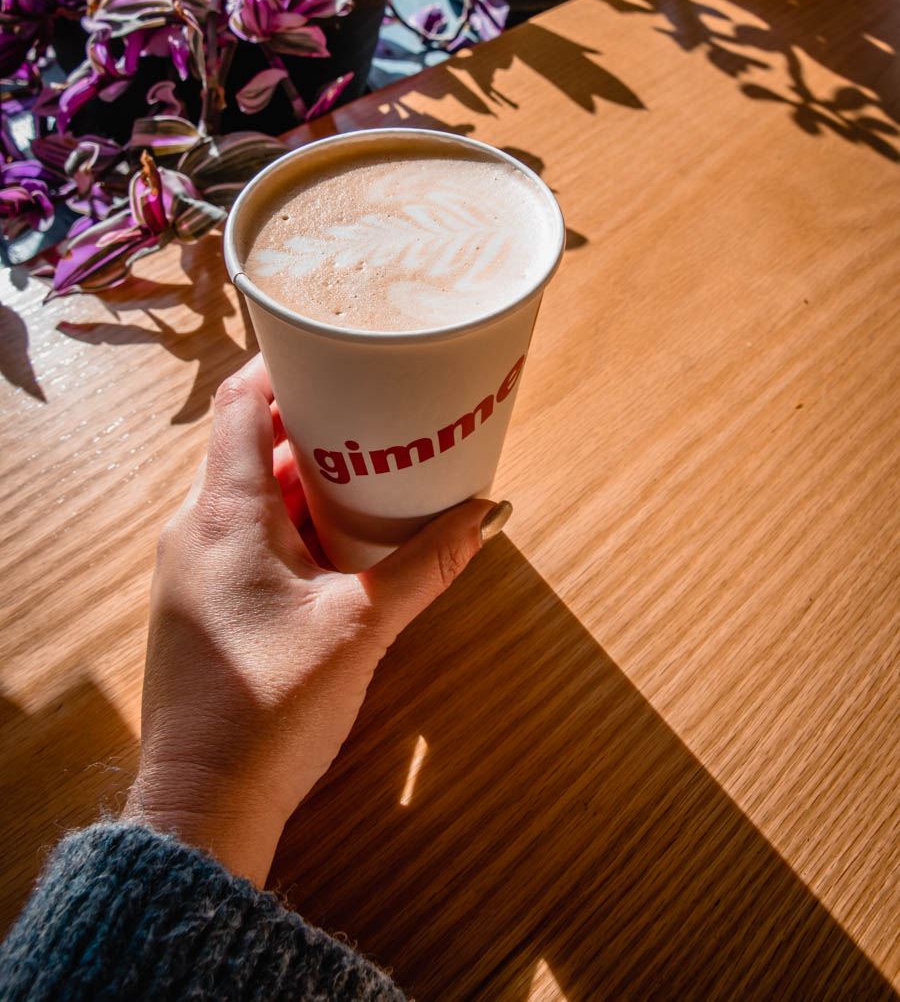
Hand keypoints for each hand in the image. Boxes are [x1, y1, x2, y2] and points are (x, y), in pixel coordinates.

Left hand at [123, 355, 509, 886]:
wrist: (204, 806)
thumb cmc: (272, 707)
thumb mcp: (362, 626)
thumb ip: (426, 564)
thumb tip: (488, 514)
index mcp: (223, 512)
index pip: (240, 401)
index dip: (286, 368)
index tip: (339, 356)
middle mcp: (194, 528)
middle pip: (248, 445)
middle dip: (314, 429)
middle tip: (378, 418)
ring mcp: (191, 569)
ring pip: (247, 495)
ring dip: (304, 483)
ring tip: (370, 477)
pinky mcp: (199, 606)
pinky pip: (241, 537)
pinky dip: (288, 525)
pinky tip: (338, 545)